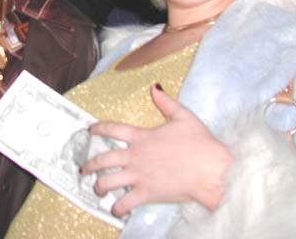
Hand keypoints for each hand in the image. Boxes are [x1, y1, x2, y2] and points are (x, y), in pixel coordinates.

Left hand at [81, 84, 231, 215]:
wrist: (212, 170)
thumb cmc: (200, 143)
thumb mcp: (183, 116)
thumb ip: (166, 102)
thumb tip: (154, 87)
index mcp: (141, 137)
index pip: (112, 128)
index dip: (98, 128)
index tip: (90, 130)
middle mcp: (135, 156)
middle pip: (102, 159)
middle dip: (89, 164)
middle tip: (83, 168)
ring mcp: (138, 176)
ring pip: (108, 182)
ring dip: (99, 186)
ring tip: (96, 188)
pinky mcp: (146, 194)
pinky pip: (125, 203)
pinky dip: (117, 207)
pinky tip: (115, 209)